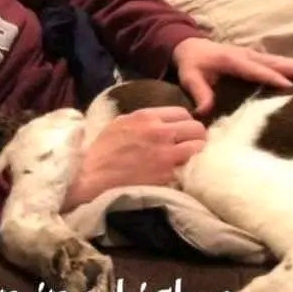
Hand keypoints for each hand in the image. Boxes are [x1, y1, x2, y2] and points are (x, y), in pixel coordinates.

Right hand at [62, 106, 205, 210]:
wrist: (93, 177)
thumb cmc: (103, 151)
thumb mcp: (119, 123)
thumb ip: (142, 119)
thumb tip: (159, 120)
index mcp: (147, 117)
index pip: (183, 113)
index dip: (184, 123)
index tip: (181, 132)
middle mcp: (160, 132)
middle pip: (197, 129)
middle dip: (196, 136)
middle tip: (190, 145)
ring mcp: (166, 154)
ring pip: (199, 147)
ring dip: (195, 153)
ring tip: (187, 159)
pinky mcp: (167, 174)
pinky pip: (189, 167)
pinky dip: (187, 169)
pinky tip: (180, 172)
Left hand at [172, 37, 292, 114]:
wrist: (190, 47)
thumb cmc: (191, 65)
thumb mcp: (189, 79)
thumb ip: (199, 94)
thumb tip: (204, 112)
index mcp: (232, 60)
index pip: (255, 69)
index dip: (271, 77)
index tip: (288, 85)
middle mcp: (247, 55)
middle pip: (275, 62)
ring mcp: (254, 55)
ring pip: (282, 60)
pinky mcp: (258, 58)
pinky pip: (280, 61)